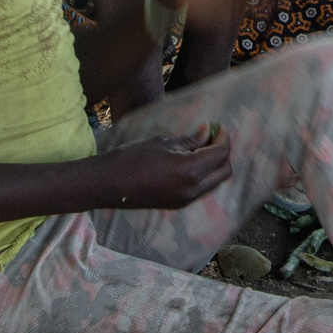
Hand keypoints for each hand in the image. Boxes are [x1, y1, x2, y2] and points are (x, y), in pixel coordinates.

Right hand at [94, 127, 233, 209]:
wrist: (108, 184)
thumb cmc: (133, 158)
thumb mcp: (163, 143)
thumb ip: (189, 141)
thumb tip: (206, 133)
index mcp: (191, 171)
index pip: (220, 154)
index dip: (223, 138)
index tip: (218, 127)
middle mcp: (192, 189)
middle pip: (224, 171)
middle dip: (223, 152)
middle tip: (213, 136)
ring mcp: (185, 200)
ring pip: (214, 182)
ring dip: (214, 165)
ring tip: (202, 147)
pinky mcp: (177, 205)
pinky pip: (201, 190)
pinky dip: (204, 175)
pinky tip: (192, 161)